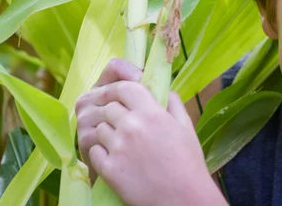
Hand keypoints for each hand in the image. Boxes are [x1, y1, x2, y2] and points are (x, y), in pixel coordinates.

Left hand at [75, 58, 224, 205]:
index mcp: (152, 113)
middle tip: (124, 124)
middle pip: (110, 108)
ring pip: (100, 129)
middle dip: (115, 114)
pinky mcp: (108, 169)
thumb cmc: (188, 162)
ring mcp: (117, 148)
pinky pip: (93, 151)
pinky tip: (116, 158)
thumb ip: (174, 103)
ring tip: (121, 144)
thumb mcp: (186, 127)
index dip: (118, 89)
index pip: (124, 88)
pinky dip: (101, 153)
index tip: (118, 95)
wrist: (183, 197)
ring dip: (108, 133)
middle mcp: (131, 126)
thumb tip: (163, 90)